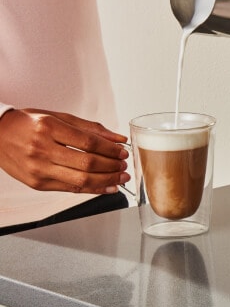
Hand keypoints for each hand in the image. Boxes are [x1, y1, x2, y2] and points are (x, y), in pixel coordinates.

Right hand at [0, 109, 129, 194]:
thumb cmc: (28, 123)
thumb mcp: (59, 117)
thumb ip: (91, 128)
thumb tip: (119, 139)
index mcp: (48, 128)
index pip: (88, 142)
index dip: (110, 149)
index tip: (123, 151)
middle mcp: (42, 149)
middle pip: (87, 163)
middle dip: (112, 166)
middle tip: (124, 165)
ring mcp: (38, 169)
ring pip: (81, 179)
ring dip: (107, 181)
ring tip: (120, 177)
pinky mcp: (37, 184)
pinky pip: (70, 189)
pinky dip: (92, 190)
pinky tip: (107, 187)